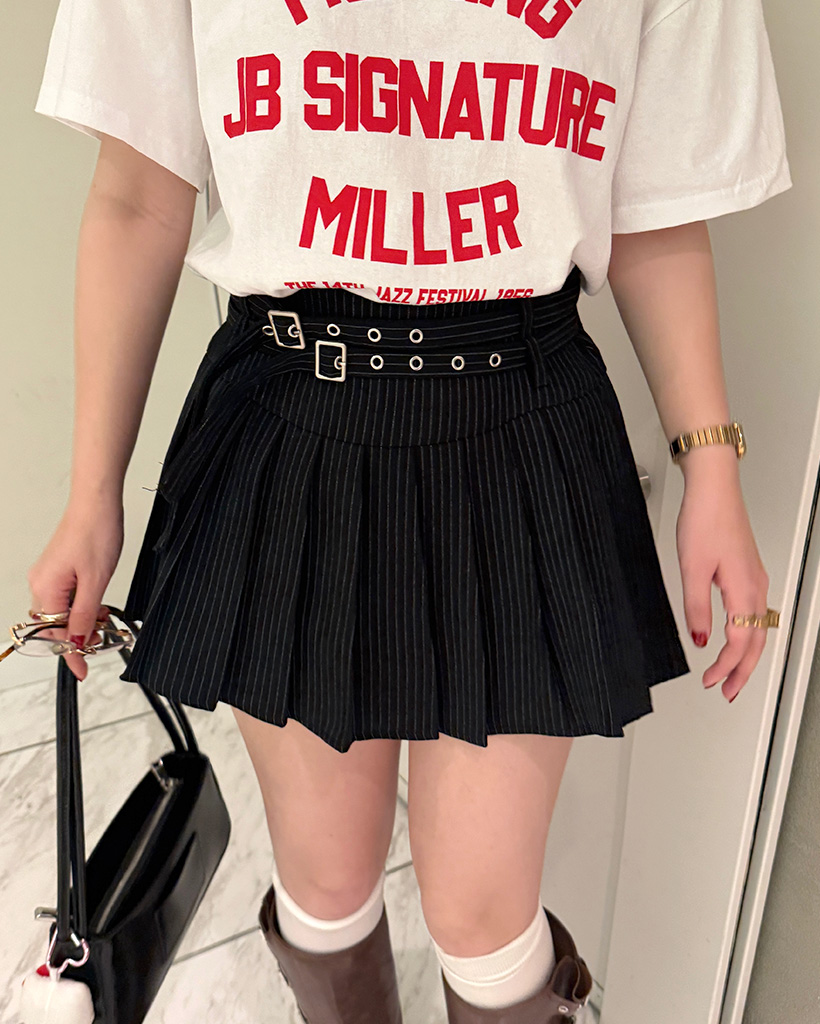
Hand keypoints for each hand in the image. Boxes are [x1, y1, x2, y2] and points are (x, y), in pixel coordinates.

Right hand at [26, 495, 123, 680]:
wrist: (97, 503)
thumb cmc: (96, 532)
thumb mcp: (97, 581)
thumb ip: (86, 615)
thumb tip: (80, 641)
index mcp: (45, 587)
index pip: (54, 633)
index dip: (70, 654)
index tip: (82, 670)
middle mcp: (40, 582)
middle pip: (53, 625)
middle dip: (76, 637)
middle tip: (100, 643)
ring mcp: (47, 574)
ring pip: (60, 611)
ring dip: (80, 621)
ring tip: (103, 623)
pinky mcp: (57, 568)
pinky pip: (64, 597)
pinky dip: (80, 606)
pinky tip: (96, 606)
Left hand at [676, 474, 769, 701]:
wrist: (713, 488)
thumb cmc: (704, 520)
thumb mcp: (691, 568)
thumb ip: (696, 607)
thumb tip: (699, 639)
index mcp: (743, 590)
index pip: (740, 642)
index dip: (725, 666)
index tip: (710, 681)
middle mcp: (755, 586)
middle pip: (756, 640)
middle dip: (743, 671)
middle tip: (728, 691)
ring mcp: (754, 577)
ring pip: (758, 627)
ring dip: (746, 654)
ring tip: (732, 673)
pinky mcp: (748, 570)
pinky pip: (754, 611)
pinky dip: (747, 632)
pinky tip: (736, 636)